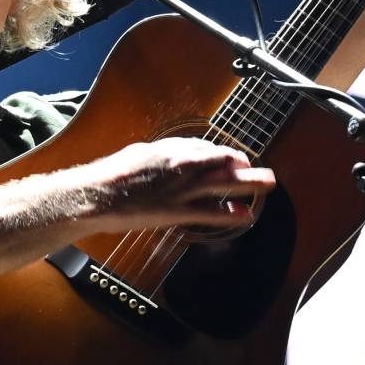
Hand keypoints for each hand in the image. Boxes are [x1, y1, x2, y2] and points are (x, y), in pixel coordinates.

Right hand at [83, 137, 276, 230]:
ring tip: (268, 184)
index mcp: (171, 150)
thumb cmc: (112, 175)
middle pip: (222, 162)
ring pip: (223, 184)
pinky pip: (209, 212)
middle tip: (261, 169)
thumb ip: (160, 155)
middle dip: (244, 165)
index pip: (206, 149)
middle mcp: (182, 165)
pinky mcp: (177, 211)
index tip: (234, 159)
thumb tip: (169, 155)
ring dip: (249, 183)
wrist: (97, 195)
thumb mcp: (139, 154)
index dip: (224, 155)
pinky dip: (229, 213)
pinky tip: (244, 215)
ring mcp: (182, 189)